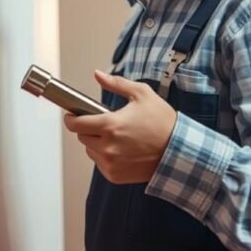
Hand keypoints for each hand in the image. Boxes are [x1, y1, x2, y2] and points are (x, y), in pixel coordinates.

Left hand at [63, 70, 177, 183]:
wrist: (179, 151)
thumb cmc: (163, 123)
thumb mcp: (142, 95)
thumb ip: (116, 83)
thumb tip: (97, 75)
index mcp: (110, 125)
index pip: (75, 124)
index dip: (71, 118)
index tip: (72, 115)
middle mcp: (108, 147)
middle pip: (81, 136)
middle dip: (88, 128)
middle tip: (105, 123)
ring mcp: (110, 163)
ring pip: (90, 150)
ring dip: (96, 143)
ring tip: (117, 137)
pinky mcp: (115, 175)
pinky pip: (100, 163)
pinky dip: (105, 156)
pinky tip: (121, 150)